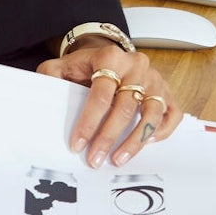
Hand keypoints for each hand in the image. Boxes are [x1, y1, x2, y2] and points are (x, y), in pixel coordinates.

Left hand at [37, 38, 182, 167]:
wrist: (108, 55)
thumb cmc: (86, 66)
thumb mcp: (63, 65)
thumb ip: (50, 76)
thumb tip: (43, 94)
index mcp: (110, 57)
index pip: (100, 94)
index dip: (89, 122)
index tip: (77, 144)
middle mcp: (136, 66)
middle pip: (124, 107)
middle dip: (108, 137)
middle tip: (95, 159)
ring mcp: (154, 79)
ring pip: (151, 113)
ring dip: (135, 141)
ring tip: (118, 159)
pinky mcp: (166, 92)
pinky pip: (172, 114)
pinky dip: (162, 130)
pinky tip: (148, 143)